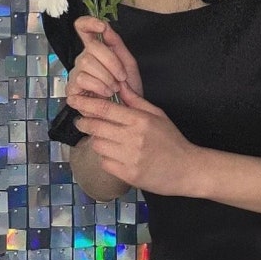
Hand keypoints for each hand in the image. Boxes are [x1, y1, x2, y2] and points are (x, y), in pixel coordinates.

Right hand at [67, 16, 143, 100]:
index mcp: (95, 49)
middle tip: (121, 77)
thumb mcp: (127, 62)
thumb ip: (116, 42)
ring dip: (106, 76)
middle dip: (111, 62)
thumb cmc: (128, 86)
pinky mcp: (71, 89)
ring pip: (86, 62)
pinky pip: (82, 79)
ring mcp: (76, 73)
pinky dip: (98, 86)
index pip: (82, 28)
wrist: (128, 110)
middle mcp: (83, 58)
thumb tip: (105, 26)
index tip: (101, 27)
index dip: (88, 22)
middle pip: (91, 48)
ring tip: (114, 88)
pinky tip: (106, 93)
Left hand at [67, 83, 200, 195]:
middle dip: (84, 122)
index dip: (86, 104)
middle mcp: (133, 138)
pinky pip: (105, 163)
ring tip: (101, 138)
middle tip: (80, 120)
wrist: (187, 169)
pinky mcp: (128, 175)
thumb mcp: (157, 114)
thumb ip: (135, 100)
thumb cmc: (171, 139)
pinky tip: (112, 154)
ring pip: (98, 145)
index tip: (74, 101)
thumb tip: (119, 84)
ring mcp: (130, 158)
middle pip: (97, 127)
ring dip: (96, 140)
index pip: (105, 109)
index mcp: (140, 120)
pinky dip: (104, 158)